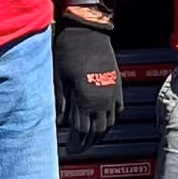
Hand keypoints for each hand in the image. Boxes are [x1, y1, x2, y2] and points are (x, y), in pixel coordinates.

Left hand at [52, 13, 119, 140]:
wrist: (86, 30)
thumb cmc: (69, 50)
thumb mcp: (58, 78)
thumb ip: (60, 103)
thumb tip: (59, 122)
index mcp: (86, 99)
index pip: (82, 131)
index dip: (75, 142)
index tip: (69, 148)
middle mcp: (102, 99)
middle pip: (97, 130)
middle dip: (88, 142)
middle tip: (79, 148)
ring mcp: (112, 92)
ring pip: (110, 122)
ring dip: (100, 133)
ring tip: (91, 139)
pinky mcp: (117, 83)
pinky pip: (119, 108)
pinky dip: (112, 118)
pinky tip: (105, 121)